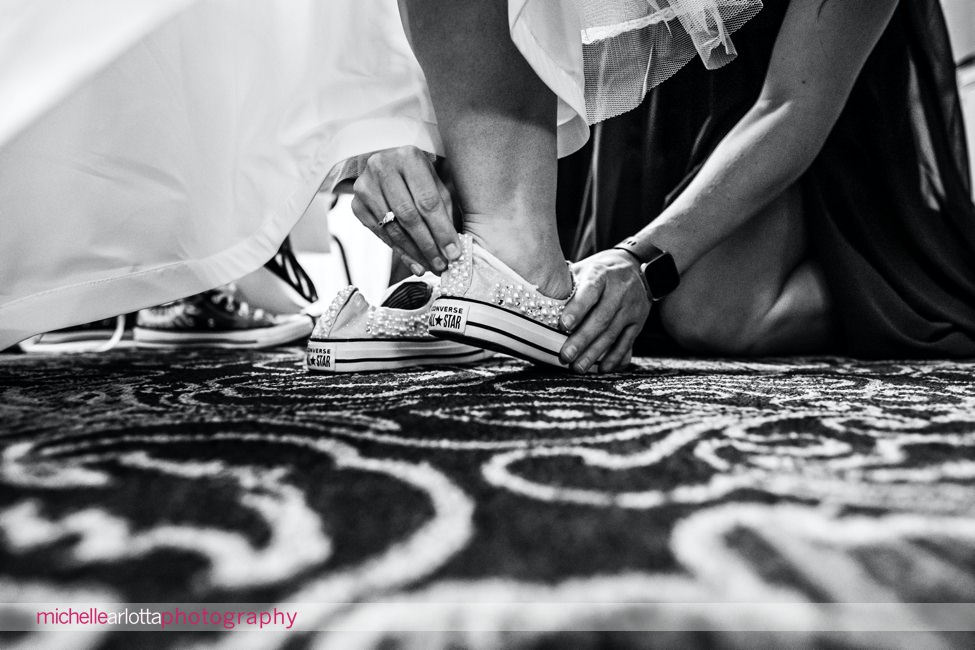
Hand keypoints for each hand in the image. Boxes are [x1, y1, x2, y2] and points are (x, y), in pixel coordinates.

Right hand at [350, 146, 460, 274]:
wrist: (391, 166)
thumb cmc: (420, 177)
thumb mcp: (438, 184)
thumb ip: (446, 211)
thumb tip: (451, 250)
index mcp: (409, 157)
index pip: (428, 201)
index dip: (441, 230)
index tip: (453, 253)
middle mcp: (383, 167)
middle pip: (408, 216)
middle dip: (427, 245)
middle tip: (441, 265)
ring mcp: (365, 186)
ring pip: (393, 228)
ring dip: (413, 252)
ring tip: (429, 266)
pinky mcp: (356, 204)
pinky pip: (380, 233)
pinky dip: (398, 250)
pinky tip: (413, 261)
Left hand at [559, 249, 650, 373]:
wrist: (633, 267)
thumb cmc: (598, 272)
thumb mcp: (582, 269)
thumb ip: (566, 286)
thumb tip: (538, 304)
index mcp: (601, 274)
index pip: (590, 291)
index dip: (578, 309)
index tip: (564, 325)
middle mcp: (620, 290)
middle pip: (601, 318)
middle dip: (583, 339)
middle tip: (566, 356)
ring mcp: (632, 307)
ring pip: (613, 333)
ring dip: (595, 353)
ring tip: (578, 367)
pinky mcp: (638, 321)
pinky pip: (627, 342)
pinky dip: (615, 357)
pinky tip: (603, 368)